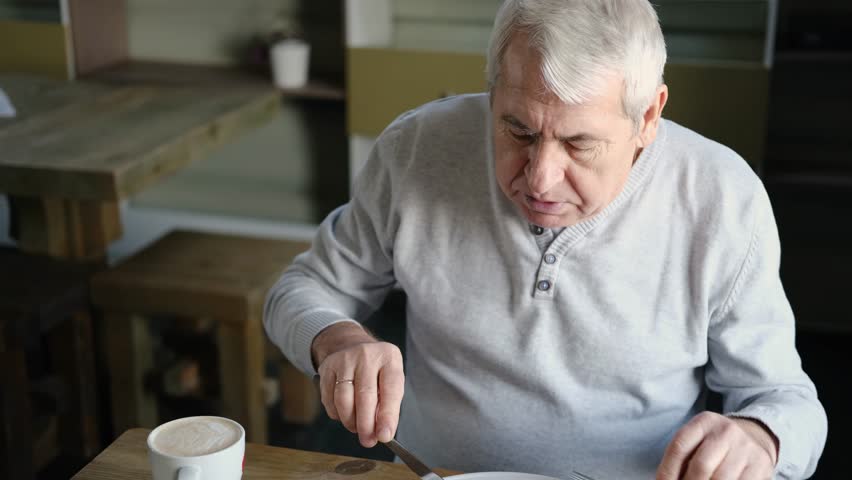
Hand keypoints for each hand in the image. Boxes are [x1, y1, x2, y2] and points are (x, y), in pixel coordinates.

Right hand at [312, 322, 404, 447]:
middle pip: (364, 395)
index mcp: (389, 357)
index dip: (387, 416)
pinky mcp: (327, 367)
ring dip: (350, 421)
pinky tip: (344, 414)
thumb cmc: (376, 370)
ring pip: (343, 399)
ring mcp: (344, 359)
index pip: (390, 389)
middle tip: (368, 440)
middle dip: (366, 425)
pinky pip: (329, 399)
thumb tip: (383, 434)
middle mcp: (366, 355)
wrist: (352, 346)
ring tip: (357, 428)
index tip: (384, 436)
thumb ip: (389, 406)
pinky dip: (336, 414)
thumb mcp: (390, 380)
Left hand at [656, 411, 778, 478]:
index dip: (667, 471)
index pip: (679, 447)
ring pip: (721, 479)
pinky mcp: (761, 466)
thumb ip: (682, 458)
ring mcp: (746, 448)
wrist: (755, 436)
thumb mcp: (697, 440)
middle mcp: (726, 431)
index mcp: (704, 422)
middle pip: (701, 466)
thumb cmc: (715, 444)